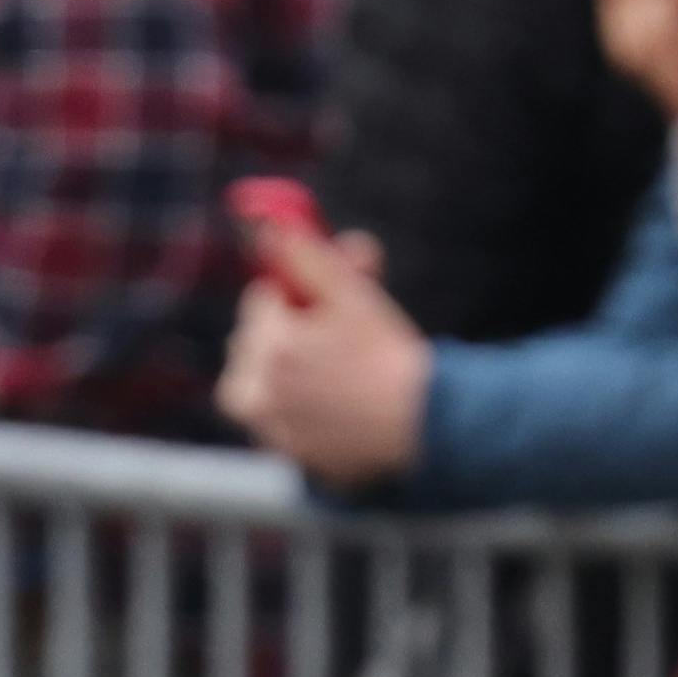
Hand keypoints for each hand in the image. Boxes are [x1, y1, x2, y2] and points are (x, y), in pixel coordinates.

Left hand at [212, 206, 435, 488]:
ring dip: (286, 371)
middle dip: (287, 332)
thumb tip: (263, 222)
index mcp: (269, 343)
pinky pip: (280, 419)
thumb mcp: (351, 294)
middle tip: (337, 337)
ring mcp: (268, 427)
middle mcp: (256, 389)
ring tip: (337, 374)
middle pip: (254, 342)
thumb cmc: (389, 354)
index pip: (262, 300)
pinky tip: (339, 406)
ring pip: (261, 382)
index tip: (323, 306)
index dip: (295, 298)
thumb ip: (304, 256)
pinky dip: (299, 409)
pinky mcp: (285, 454)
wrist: (423, 424)